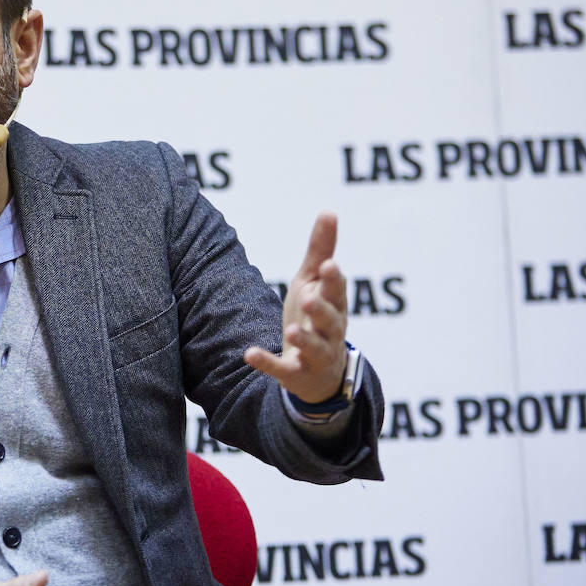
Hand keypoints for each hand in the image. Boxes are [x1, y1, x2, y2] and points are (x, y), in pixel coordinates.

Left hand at [244, 212, 347, 403]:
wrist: (319, 372)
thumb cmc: (316, 316)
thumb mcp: (315, 282)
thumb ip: (321, 250)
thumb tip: (329, 211)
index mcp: (335, 305)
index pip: (337, 291)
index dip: (333, 279)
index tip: (328, 264)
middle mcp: (330, 331)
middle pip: (330, 320)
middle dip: (321, 309)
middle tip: (309, 297)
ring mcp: (315, 355)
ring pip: (314, 347)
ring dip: (302, 338)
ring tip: (289, 330)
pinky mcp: (296, 374)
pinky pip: (282, 370)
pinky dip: (267, 363)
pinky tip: (249, 354)